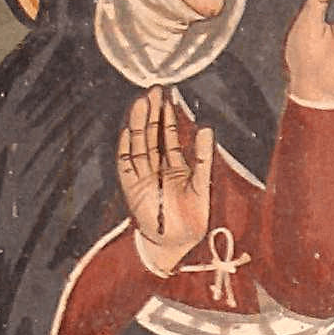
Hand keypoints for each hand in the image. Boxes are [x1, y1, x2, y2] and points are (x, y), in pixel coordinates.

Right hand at [118, 90, 212, 273]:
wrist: (176, 243)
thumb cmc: (191, 219)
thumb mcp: (202, 185)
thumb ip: (204, 158)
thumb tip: (207, 129)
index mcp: (175, 167)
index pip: (169, 137)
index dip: (168, 118)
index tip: (167, 98)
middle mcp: (157, 168)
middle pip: (151, 136)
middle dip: (152, 114)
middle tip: (153, 91)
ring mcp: (143, 176)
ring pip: (139, 145)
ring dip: (139, 125)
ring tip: (141, 103)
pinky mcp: (132, 187)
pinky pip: (126, 164)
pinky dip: (126, 149)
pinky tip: (127, 132)